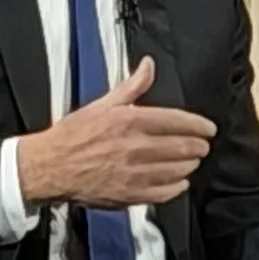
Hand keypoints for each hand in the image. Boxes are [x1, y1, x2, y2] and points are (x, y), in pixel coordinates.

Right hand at [17, 59, 215, 211]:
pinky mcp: (129, 194)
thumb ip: (131, 86)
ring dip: (190, 165)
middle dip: (198, 146)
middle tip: (203, 145)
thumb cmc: (73, 135)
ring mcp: (133, 173)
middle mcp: (135, 147)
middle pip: (181, 147)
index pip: (176, 121)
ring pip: (176, 170)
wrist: (50, 167)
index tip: (209, 128)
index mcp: (129, 121)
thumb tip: (148, 65)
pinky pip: (163, 193)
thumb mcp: (102, 104)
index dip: (198, 125)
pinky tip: (180, 182)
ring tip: (192, 161)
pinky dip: (177, 187)